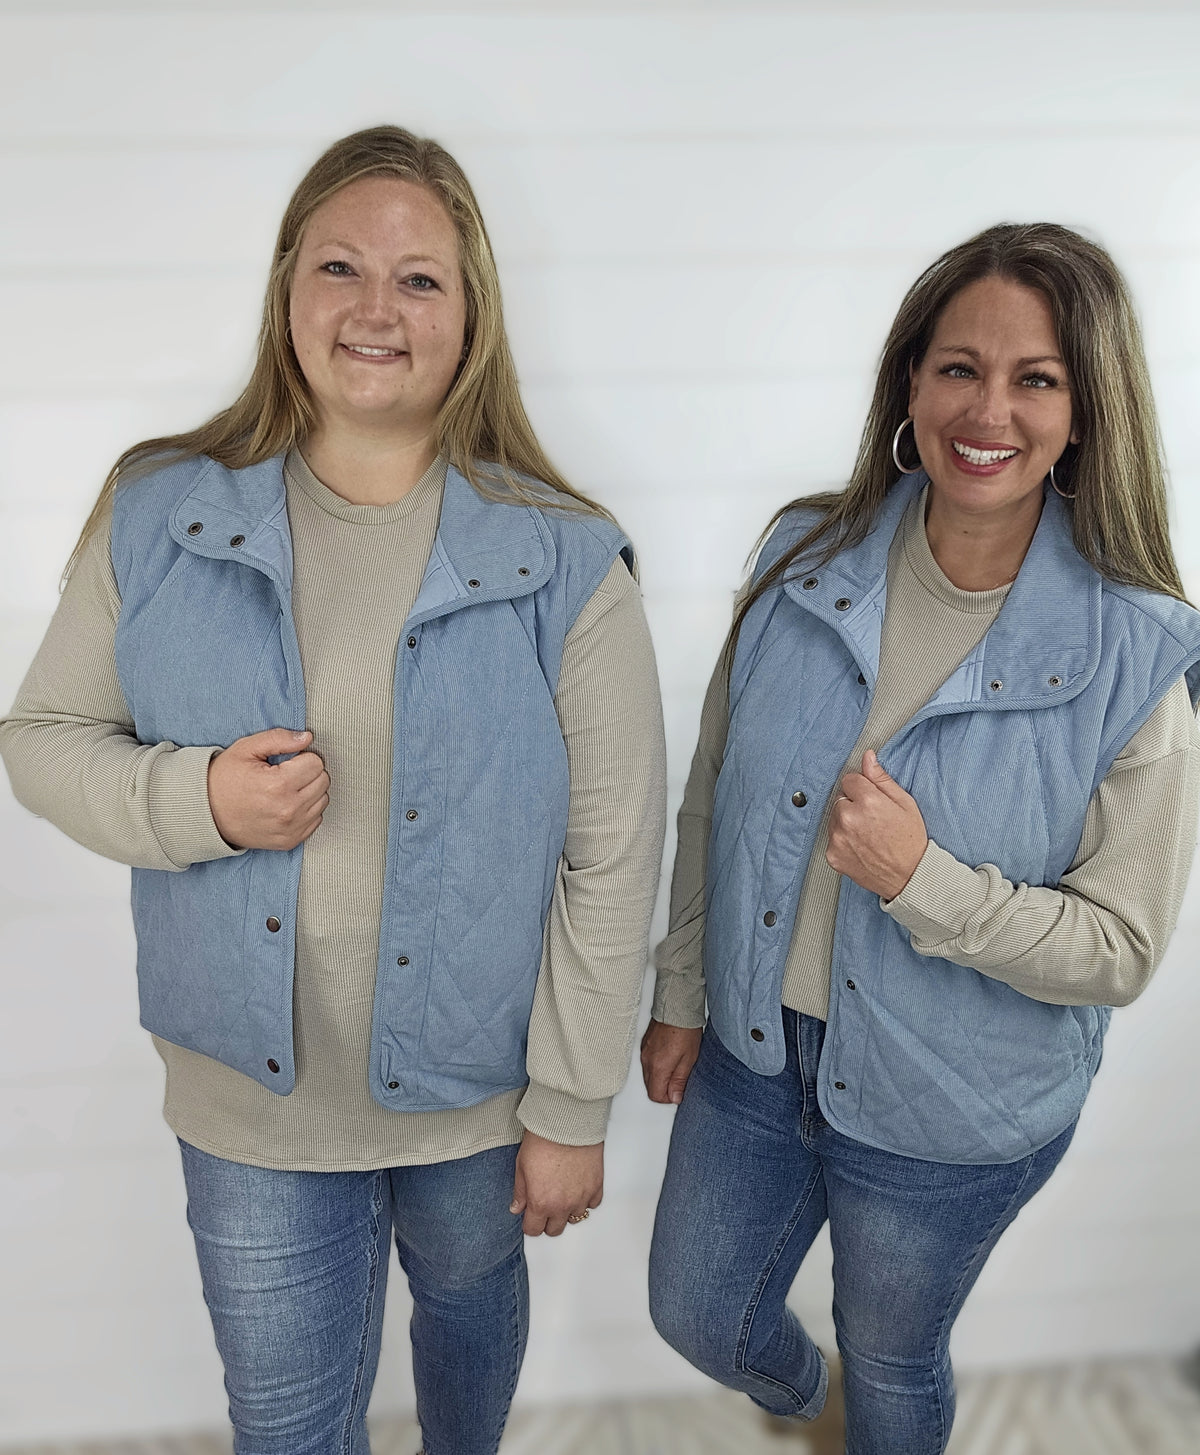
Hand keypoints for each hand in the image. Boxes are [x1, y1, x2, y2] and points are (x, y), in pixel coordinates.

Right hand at [207, 728, 329, 850]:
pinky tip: (287, 805)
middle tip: (286, 774)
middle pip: (323, 780)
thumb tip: (307, 737)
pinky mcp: (291, 841)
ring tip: (285, 790)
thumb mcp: (246, 749)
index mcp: (278, 785)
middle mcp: (288, 810)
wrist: (206, 813)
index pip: (316, 762)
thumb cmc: (225, 779)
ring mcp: (290, 829)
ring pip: (322, 800)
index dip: (301, 757)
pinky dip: (306, 810)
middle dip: (307, 773)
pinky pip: (316, 819)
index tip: (286, 762)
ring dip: (309, 792)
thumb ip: (279, 738)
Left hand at [510, 1130, 602, 1236]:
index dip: (530, 1223)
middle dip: (548, 1221)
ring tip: (563, 1194)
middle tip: (545, 1206)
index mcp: (541, 1203)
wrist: (567, 1124)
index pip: (533, 1230)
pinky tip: (578, 1189)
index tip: (530, 1216)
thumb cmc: (544, 1140)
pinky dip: (585, 1200)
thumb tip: (517, 1207)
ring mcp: (581, 1198)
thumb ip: (520, 1192)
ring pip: (575, 1218)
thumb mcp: (521, 1166)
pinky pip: (592, 1205)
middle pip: (555, 1230)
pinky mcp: (596, 1186)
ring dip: (568, 1210)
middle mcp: (562, 1205)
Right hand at [640, 1020, 702, 1103]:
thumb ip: (680, 1081)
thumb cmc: (685, 1030)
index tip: (679, 1092)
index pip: (655, 1096)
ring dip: (660, 1076)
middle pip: (650, 1087)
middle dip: (664, 1088)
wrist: (676, 1007)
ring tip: (676, 1064)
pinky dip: (657, 1065)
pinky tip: (669, 1056)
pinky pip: (647, 1063)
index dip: (668, 1098)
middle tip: (680, 1078)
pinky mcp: (644, 1045)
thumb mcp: (689, 1059)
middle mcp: (647, 1061)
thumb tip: (675, 1097)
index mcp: (658, 1067)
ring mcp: (644, 1052)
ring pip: (648, 1075)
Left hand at [826, 749, 927, 899]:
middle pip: (840, 799)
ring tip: (867, 835)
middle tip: (873, 821)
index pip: (850, 780)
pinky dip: (843, 841)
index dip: (863, 789)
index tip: (873, 802)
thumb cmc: (911, 840)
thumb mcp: (904, 803)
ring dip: (846, 823)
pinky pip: (832, 839)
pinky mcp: (832, 855)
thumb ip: (881, 779)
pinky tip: (861, 847)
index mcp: (867, 801)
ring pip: (834, 818)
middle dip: (853, 805)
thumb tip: (867, 757)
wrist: (910, 877)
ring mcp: (838, 838)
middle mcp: (848, 818)